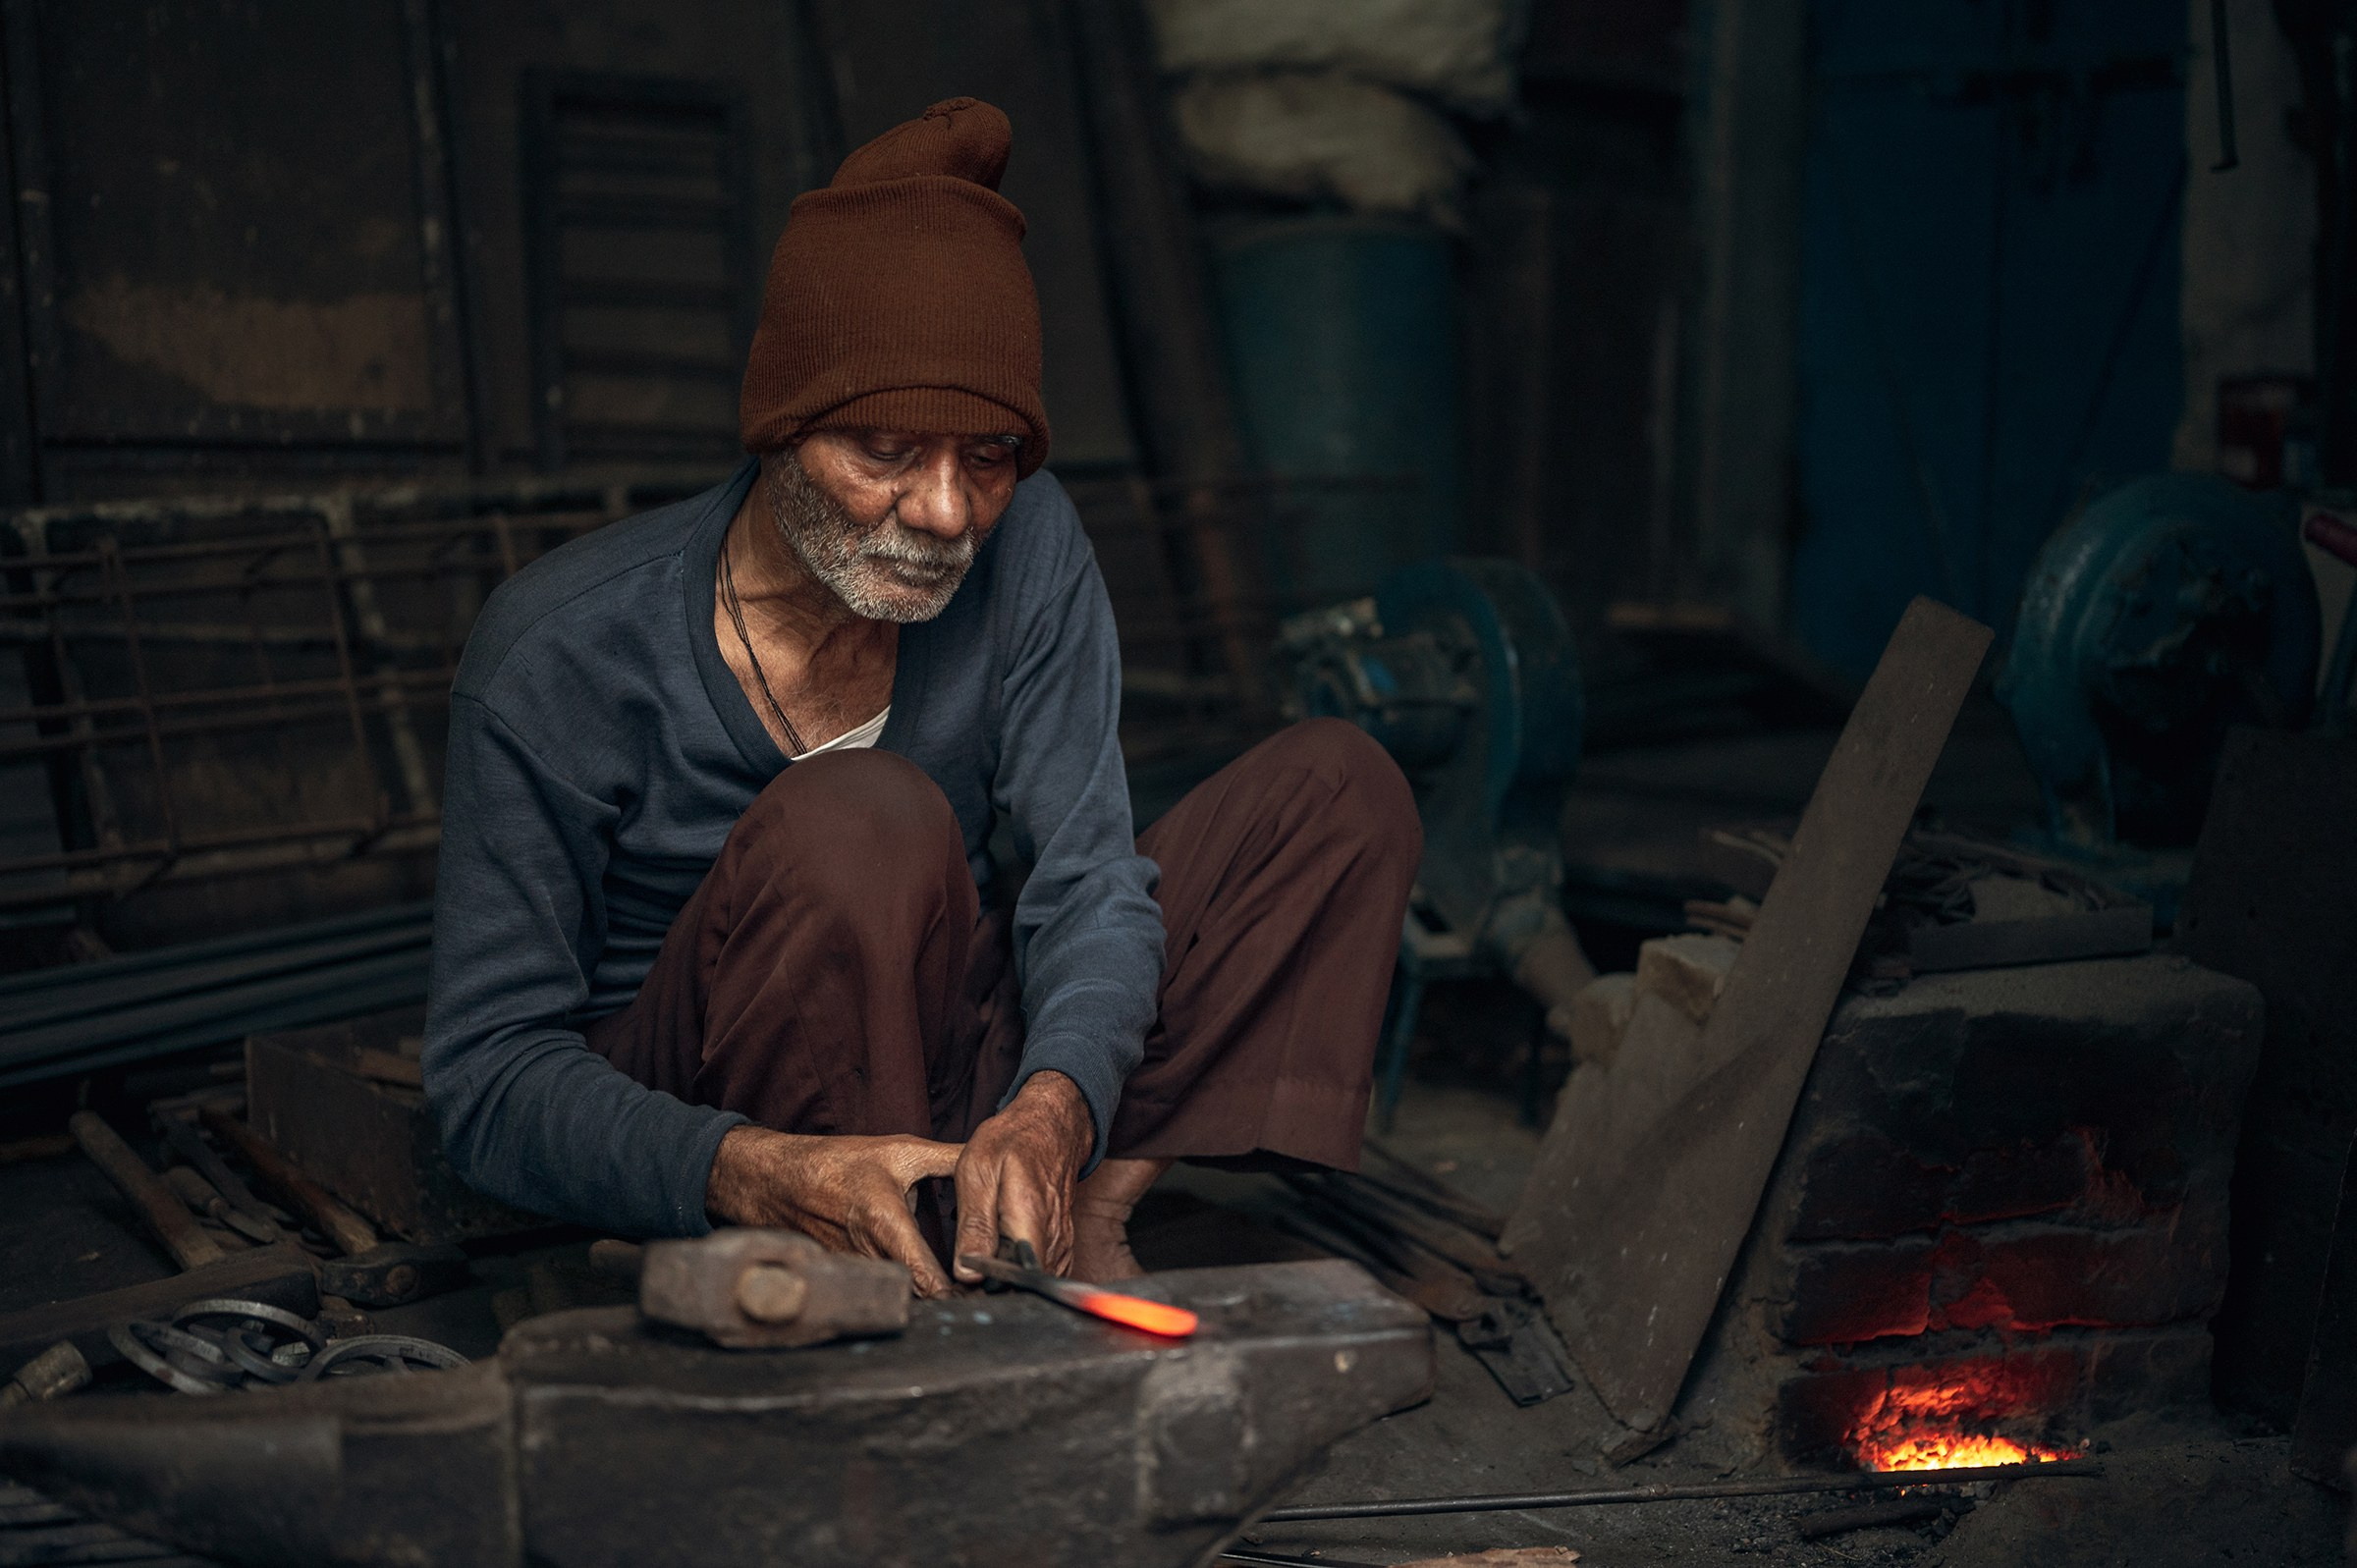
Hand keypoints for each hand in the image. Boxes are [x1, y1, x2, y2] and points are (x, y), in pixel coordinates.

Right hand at [705, 1125, 962, 1296]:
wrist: (777, 1181)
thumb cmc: (838, 1164)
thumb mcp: (899, 1151)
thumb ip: (948, 1159)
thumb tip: (990, 1157)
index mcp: (886, 1225)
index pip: (927, 1280)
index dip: (958, 1294)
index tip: (986, 1295)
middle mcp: (869, 1257)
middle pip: (919, 1297)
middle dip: (951, 1301)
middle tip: (986, 1298)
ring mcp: (856, 1273)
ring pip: (900, 1297)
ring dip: (929, 1300)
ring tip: (964, 1296)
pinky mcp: (847, 1277)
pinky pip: (881, 1291)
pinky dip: (903, 1293)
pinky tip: (927, 1289)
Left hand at [952, 1071, 1093, 1282]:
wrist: (1051, 1125)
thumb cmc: (1013, 1141)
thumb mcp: (978, 1172)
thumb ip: (975, 1225)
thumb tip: (967, 1272)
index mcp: (1030, 1221)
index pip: (1014, 1280)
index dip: (985, 1291)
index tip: (962, 1286)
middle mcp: (1053, 1239)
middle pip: (1022, 1287)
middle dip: (991, 1291)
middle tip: (963, 1278)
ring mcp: (1061, 1244)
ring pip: (1031, 1283)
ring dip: (1004, 1284)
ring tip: (977, 1268)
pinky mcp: (1061, 1246)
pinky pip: (1038, 1272)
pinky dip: (1018, 1272)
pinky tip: (998, 1258)